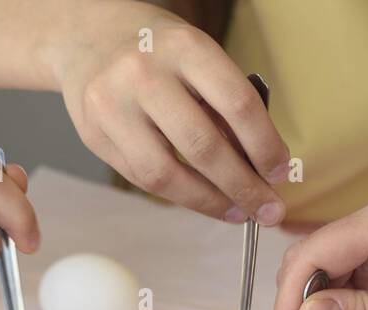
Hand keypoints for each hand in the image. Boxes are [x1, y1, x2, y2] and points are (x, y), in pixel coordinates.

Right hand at [54, 2, 289, 222]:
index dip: (265, 146)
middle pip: (203, 147)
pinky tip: (201, 199)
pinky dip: (177, 195)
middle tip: (268, 210)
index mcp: (183, 47)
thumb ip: (222, 103)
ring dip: (209, 201)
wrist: (86, 38)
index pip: (237, 104)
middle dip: (242, 187)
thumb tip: (258, 164)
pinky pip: (141, 179)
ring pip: (166, 174)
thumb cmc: (154, 50)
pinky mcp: (93, 136)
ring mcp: (112, 108)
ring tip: (236, 212)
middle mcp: (143, 75)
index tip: (281, 172)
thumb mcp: (196, 55)